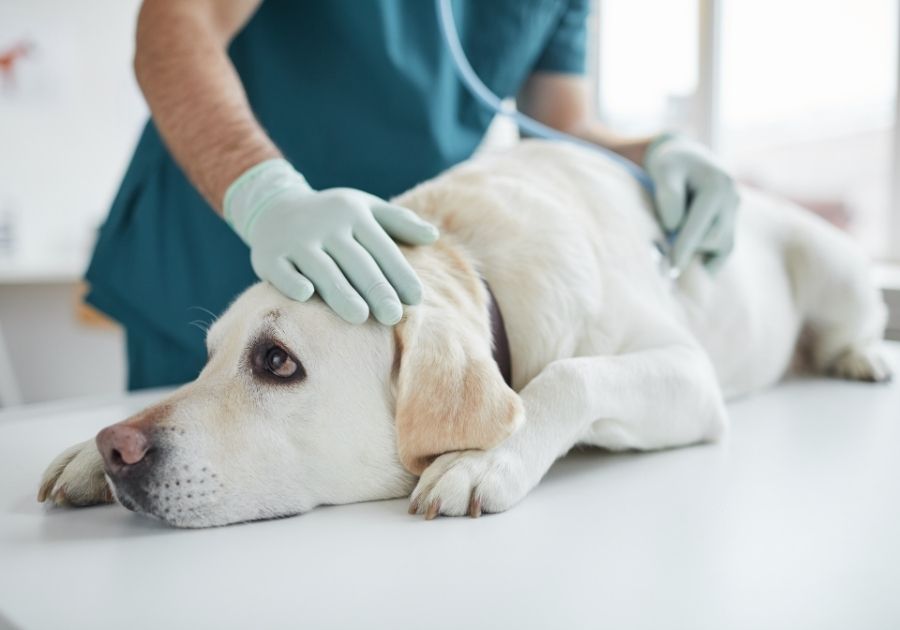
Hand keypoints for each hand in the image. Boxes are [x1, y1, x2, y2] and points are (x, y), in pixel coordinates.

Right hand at [224, 159, 438, 324]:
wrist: (274, 206)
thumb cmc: (333, 216)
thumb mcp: (366, 209)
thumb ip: (400, 222)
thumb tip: (434, 236)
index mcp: (354, 214)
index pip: (381, 247)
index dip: (399, 272)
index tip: (415, 298)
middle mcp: (325, 225)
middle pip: (355, 261)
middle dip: (375, 289)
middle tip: (393, 316)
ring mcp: (296, 240)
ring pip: (321, 268)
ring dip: (340, 291)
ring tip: (360, 316)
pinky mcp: (269, 255)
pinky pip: (282, 271)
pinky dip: (292, 281)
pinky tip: (306, 294)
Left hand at [645, 135, 739, 272]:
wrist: (687, 158)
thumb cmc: (671, 165)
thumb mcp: (663, 171)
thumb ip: (669, 197)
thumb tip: (674, 229)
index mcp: (717, 186)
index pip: (700, 226)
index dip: (684, 249)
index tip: (671, 270)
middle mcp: (732, 199)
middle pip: (713, 238)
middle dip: (689, 249)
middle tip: (662, 254)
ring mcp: (735, 212)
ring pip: (722, 246)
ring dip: (698, 253)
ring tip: (675, 251)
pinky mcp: (733, 223)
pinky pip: (725, 249)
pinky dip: (708, 260)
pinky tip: (690, 264)